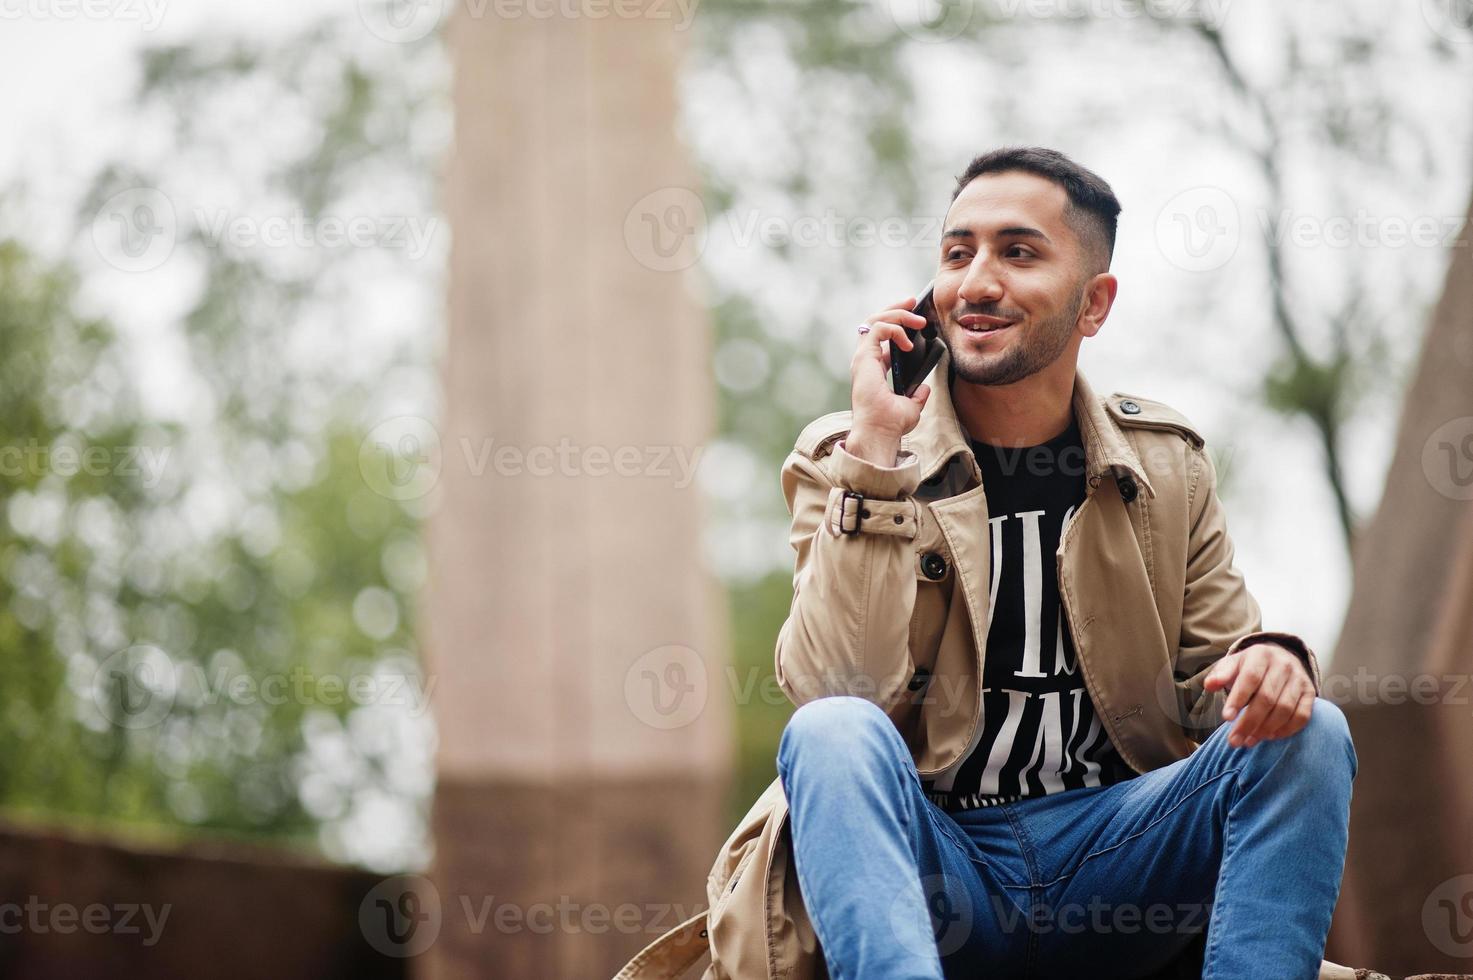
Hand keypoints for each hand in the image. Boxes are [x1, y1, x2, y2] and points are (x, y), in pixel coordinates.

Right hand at [846, 296, 931, 465]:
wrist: (880, 433)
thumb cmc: (890, 425)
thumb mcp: (910, 406)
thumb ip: (916, 395)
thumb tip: (924, 388)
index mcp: (873, 369)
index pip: (880, 336)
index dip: (897, 323)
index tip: (915, 319)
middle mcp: (865, 360)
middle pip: (875, 322)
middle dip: (895, 308)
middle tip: (914, 301)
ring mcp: (862, 358)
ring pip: (874, 320)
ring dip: (898, 314)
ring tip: (918, 319)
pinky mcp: (864, 358)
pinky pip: (877, 330)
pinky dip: (894, 329)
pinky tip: (909, 341)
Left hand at [1202, 642, 1314, 747]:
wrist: (1280, 658)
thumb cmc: (1250, 666)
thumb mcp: (1233, 664)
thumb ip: (1221, 674)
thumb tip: (1209, 685)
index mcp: (1261, 655)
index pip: (1250, 678)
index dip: (1238, 699)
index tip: (1226, 718)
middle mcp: (1283, 665)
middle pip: (1267, 698)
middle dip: (1249, 722)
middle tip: (1235, 741)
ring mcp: (1299, 679)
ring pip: (1285, 709)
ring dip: (1266, 729)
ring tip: (1249, 740)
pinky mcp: (1310, 693)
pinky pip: (1302, 716)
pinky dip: (1286, 730)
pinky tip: (1269, 736)